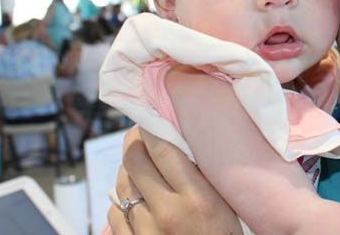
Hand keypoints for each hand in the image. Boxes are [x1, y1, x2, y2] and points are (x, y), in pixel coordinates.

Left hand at [107, 127, 241, 234]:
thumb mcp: (224, 205)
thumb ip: (202, 176)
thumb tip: (179, 141)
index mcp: (196, 198)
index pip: (162, 147)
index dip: (151, 126)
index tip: (150, 117)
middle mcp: (166, 212)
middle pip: (134, 161)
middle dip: (133, 143)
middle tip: (140, 135)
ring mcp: (145, 231)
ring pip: (121, 184)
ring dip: (128, 171)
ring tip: (139, 166)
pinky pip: (115, 212)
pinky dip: (123, 201)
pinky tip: (137, 199)